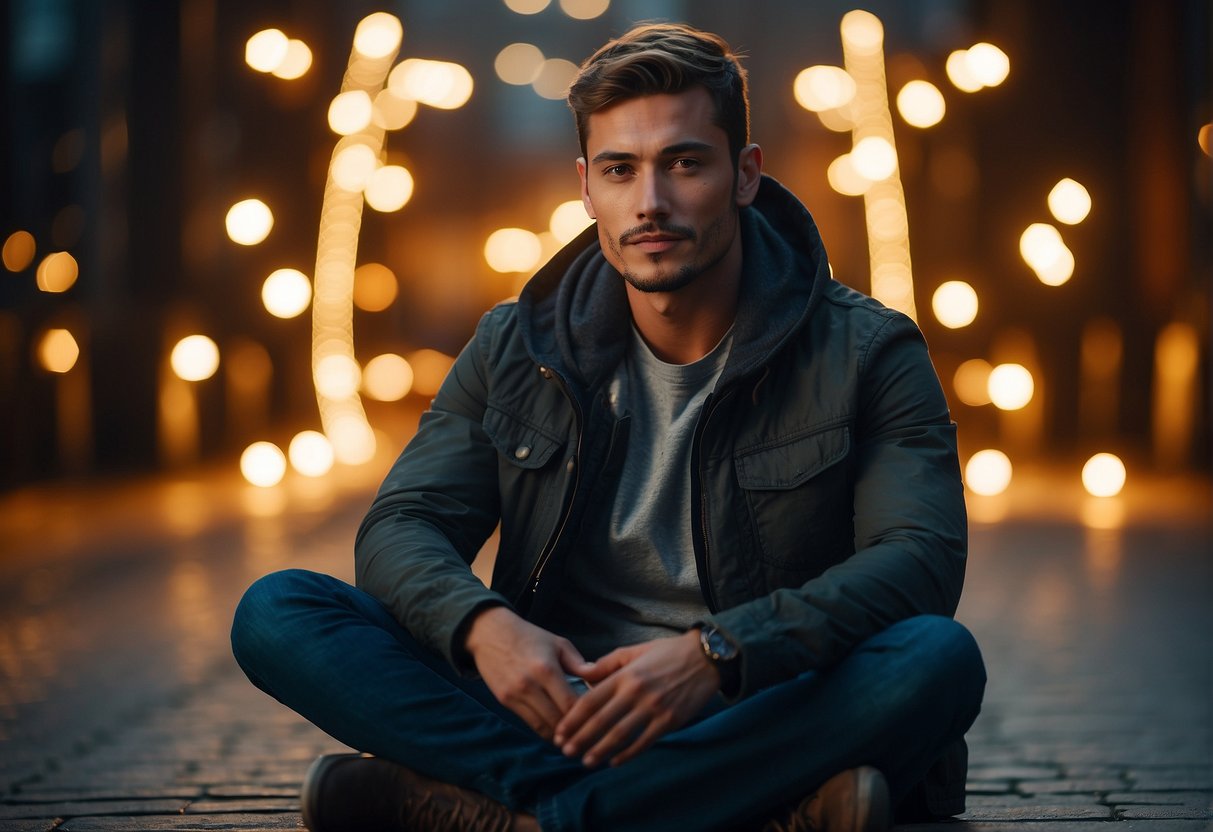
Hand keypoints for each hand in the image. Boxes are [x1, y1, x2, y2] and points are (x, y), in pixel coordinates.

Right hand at [464, 606, 593, 740]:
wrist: (490, 633)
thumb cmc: (529, 637)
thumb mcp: (557, 643)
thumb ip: (578, 663)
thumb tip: (599, 679)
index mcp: (547, 670)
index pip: (571, 704)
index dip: (586, 716)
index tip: (598, 719)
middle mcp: (529, 685)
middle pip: (558, 721)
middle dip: (575, 730)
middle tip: (590, 734)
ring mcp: (515, 695)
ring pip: (543, 728)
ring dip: (560, 736)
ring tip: (575, 738)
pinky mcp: (505, 701)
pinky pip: (529, 723)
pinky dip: (544, 729)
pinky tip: (557, 730)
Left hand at [553, 630, 719, 767]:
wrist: (706, 658)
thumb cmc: (668, 652)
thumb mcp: (635, 651)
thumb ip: (608, 663)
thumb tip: (584, 675)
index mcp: (625, 675)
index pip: (591, 700)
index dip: (573, 719)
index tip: (560, 732)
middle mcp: (636, 692)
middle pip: (601, 721)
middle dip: (580, 738)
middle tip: (565, 751)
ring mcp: (654, 708)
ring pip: (620, 735)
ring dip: (600, 751)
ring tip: (586, 761)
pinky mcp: (669, 721)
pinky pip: (644, 742)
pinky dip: (628, 754)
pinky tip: (614, 762)